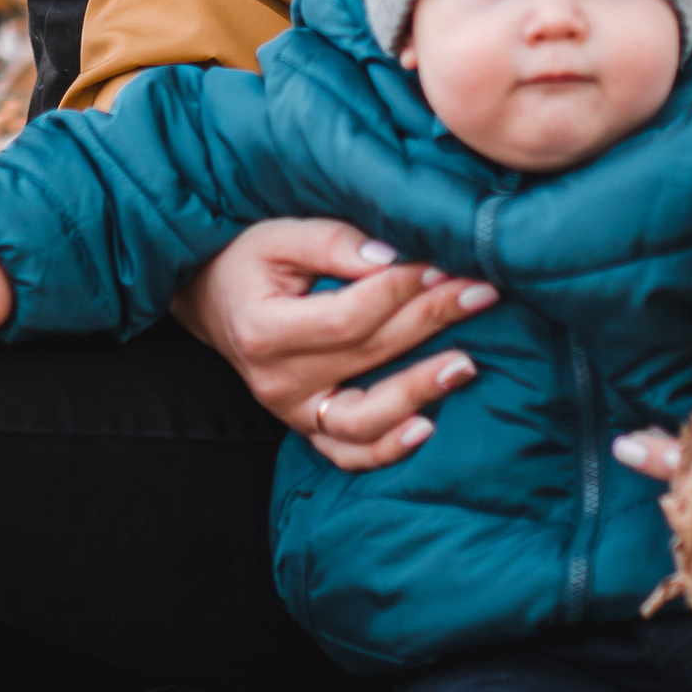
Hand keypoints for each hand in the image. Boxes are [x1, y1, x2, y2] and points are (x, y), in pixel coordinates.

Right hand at [174, 218, 493, 471]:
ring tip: (466, 364)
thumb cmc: (246, 260)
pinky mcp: (304, 428)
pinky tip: (427, 428)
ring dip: (419, 390)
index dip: (400, 291)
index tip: (444, 263)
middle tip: (479, 292)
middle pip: (368, 355)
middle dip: (430, 320)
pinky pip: (347, 455)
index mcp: (264, 330)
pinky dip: (387, 450)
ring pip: (362, 420)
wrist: (211, 300)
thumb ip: (333, 243)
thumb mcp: (278, 236)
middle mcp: (276, 381)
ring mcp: (291, 412)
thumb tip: (393, 257)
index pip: (349, 315)